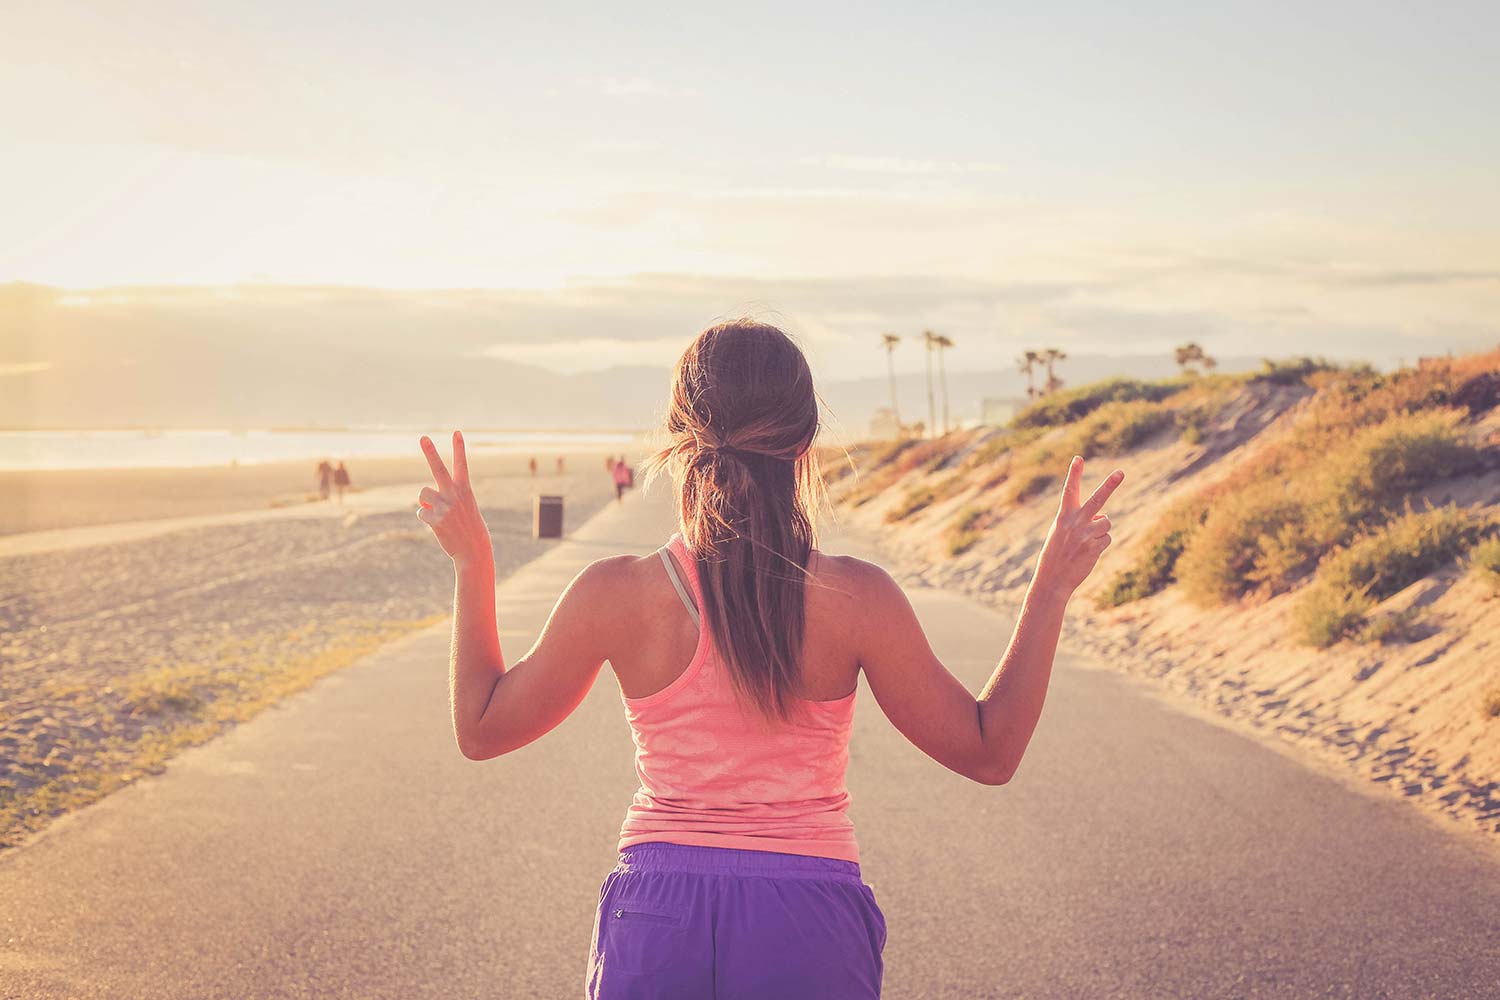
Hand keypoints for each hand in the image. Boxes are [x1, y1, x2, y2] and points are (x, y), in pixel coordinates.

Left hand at [416, 431, 492, 568]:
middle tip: (423, 437)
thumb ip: (445, 498)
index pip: (461, 464)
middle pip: (439, 469)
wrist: (473, 549)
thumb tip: (422, 499)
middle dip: (430, 452)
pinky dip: (426, 518)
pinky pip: (421, 511)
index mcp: (464, 490)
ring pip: (423, 493)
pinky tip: (438, 525)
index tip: (456, 432)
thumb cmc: (469, 526)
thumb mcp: (464, 507)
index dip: (459, 447)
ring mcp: (445, 507)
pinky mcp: (435, 519)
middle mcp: (454, 495)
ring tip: (440, 513)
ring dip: (426, 502)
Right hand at [1032, 456, 1123, 599]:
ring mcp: (1085, 535)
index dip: (1074, 474)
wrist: (1052, 579)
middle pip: (1097, 500)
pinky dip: (1100, 544)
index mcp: (1063, 516)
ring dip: (1101, 531)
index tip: (1078, 458)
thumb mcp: (1062, 532)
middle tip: (1121, 472)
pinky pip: (1107, 538)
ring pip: (1106, 523)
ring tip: (1086, 542)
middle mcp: (1075, 523)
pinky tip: (1088, 553)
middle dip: (1109, 485)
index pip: (1069, 491)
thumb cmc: (1056, 554)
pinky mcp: (1094, 547)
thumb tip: (1105, 517)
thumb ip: (1081, 520)